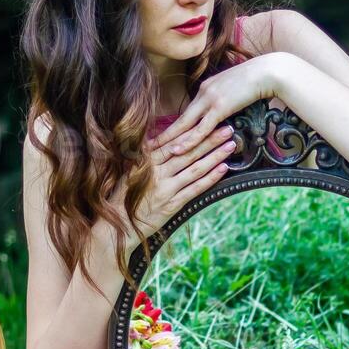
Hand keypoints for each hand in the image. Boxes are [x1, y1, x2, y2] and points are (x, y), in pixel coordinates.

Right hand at [110, 123, 238, 237]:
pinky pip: (195, 189)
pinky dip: (210, 178)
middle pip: (188, 153)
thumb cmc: (122, 198)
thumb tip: (155, 139)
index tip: (208, 121)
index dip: (192, 132)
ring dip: (215, 156)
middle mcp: (157, 173)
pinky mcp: (173, 205)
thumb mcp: (129, 172)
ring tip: (230, 146)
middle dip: (209, 140)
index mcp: (146, 162)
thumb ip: (144, 157)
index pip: (174, 143)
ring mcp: (166, 189)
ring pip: (195, 169)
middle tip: (227, 129)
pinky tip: (223, 168)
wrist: (118, 227)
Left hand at [151, 54, 285, 156]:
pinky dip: (188, 140)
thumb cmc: (257, 79)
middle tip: (150, 146)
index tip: (163, 135)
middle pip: (181, 119)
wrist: (268, 71)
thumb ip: (225, 98)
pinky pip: (201, 128)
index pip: (188, 111)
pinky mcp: (220, 108)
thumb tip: (223, 112)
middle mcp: (204, 93)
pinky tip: (177, 150)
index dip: (175, 125)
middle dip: (165, 134)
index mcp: (206, 87)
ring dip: (171, 140)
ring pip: (186, 125)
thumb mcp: (235, 88)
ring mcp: (210, 100)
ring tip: (157, 152)